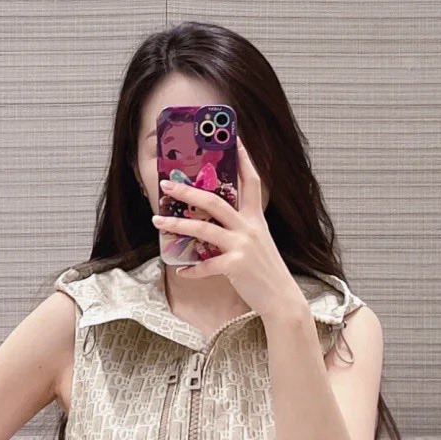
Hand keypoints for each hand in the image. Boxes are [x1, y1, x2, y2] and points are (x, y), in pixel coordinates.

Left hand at [151, 139, 302, 321]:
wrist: (283, 299)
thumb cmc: (267, 271)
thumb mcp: (259, 242)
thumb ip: (242, 228)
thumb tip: (217, 221)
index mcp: (256, 219)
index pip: (251, 182)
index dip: (244, 160)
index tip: (235, 140)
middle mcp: (249, 228)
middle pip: (215, 201)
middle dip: (188, 192)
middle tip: (167, 185)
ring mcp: (243, 246)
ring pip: (203, 229)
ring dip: (177, 225)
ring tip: (158, 222)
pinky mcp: (236, 266)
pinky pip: (206, 265)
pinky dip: (191, 269)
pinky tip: (181, 271)